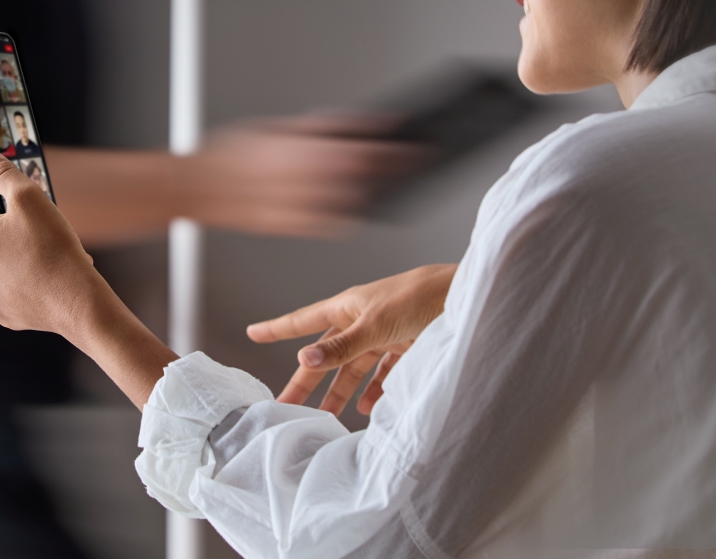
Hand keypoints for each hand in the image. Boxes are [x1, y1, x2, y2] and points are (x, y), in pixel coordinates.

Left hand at [0, 149, 106, 336]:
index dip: (6, 189)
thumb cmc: (52, 247)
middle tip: (45, 225)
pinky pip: (14, 287)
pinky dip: (29, 279)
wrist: (74, 300)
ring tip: (52, 252)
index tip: (27, 192)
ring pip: (3, 261)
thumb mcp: (30, 197)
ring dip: (23, 253)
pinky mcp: (5, 312)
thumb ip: (3, 173)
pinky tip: (49, 275)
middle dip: (17, 226)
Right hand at [179, 118, 426, 236]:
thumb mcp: (280, 127)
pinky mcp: (299, 228)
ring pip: (359, 204)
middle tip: (417, 163)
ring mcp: (307, 209)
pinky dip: (352, 211)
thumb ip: (326, 128)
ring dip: (378, 192)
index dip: (404, 149)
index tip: (425, 145)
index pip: (373, 151)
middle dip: (399, 171)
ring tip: (391, 181)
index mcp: (311, 152)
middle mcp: (314, 183)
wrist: (201, 188)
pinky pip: (338, 222)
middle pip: (373, 178)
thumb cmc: (233, 152)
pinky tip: (357, 201)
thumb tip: (364, 124)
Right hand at [247, 264, 456, 415]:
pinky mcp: (405, 346)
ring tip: (329, 417)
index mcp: (347, 308)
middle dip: (306, 380)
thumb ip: (341, 346)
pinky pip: (383, 372)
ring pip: (354, 368)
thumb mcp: (374, 324)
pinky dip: (376, 390)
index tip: (253, 333)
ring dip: (341, 391)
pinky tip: (372, 407)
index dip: (277, 328)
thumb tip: (303, 360)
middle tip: (286, 406)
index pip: (304, 321)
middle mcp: (361, 321)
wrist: (463, 298)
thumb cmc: (416, 299)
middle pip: (326, 355)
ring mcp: (383, 334)